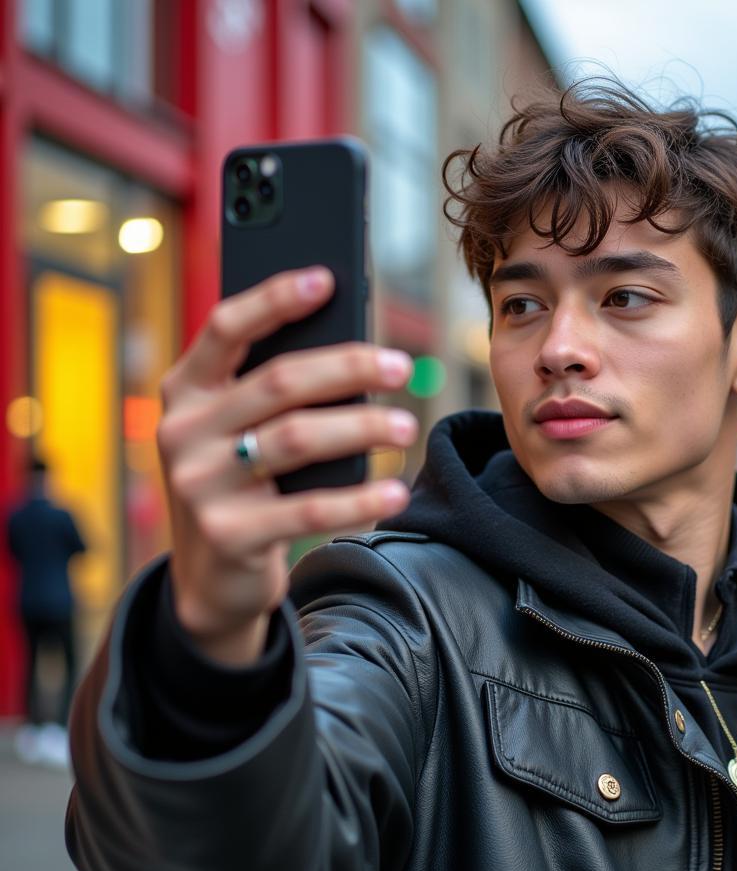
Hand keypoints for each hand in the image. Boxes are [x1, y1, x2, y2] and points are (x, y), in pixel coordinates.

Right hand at [157, 266, 416, 664]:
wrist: (210, 576)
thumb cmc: (241, 484)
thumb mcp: (238, 431)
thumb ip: (270, 392)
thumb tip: (353, 355)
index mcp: (186, 390)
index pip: (226, 328)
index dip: (275, 300)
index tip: (326, 280)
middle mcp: (183, 430)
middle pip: (278, 381)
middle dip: (348, 368)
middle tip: (400, 366)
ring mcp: (200, 484)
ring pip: (298, 438)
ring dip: (362, 428)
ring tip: (405, 426)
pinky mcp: (229, 534)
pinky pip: (309, 510)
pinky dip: (360, 499)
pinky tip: (395, 492)